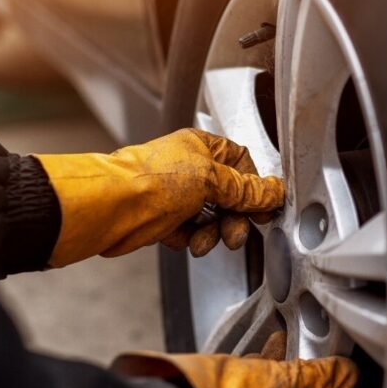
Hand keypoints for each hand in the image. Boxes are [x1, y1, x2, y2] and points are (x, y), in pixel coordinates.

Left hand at [35, 129, 283, 265]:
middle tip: (234, 234)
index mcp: (201, 146)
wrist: (112, 208)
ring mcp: (174, 193)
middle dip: (233, 218)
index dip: (254, 188)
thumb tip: (274, 191)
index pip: (242, 164)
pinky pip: (189, 231)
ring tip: (203, 241)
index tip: (262, 209)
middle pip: (228, 195)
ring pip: (209, 217)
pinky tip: (182, 240)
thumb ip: (247, 190)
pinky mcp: (162, 218)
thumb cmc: (149, 181)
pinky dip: (189, 239)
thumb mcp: (213, 180)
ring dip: (211, 233)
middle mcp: (188, 167)